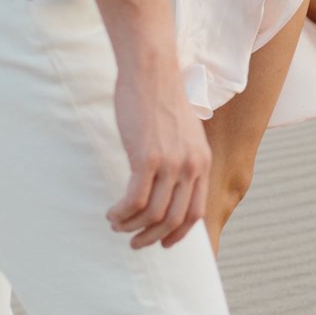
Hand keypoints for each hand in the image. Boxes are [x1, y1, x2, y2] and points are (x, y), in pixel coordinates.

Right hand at [108, 64, 210, 248]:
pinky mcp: (147, 158)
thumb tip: (170, 184)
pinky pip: (135, 200)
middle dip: (152, 237)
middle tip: (134, 241)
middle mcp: (191, 167)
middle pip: (174, 219)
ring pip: (152, 214)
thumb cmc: (161, 98)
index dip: (178, 234)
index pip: (195, 213)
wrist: (152, 71)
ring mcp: (171, 163)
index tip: (162, 242)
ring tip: (117, 224)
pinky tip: (112, 213)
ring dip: (131, 226)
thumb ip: (183, 158)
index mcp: (202, 163)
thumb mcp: (184, 133)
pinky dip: (122, 213)